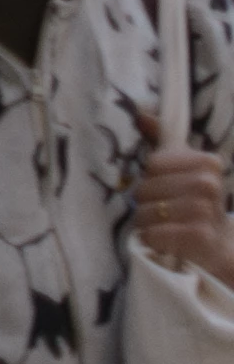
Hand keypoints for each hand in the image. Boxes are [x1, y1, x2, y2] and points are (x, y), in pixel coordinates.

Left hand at [144, 130, 231, 282]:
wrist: (221, 250)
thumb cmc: (196, 207)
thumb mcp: (183, 171)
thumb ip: (162, 141)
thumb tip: (141, 114)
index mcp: (208, 162)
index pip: (153, 163)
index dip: (153, 180)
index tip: (171, 191)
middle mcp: (209, 183)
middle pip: (145, 188)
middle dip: (147, 204)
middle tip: (168, 214)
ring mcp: (205, 210)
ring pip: (145, 212)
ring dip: (147, 224)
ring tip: (166, 229)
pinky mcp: (198, 236)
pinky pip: (152, 234)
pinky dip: (152, 241)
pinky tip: (167, 243)